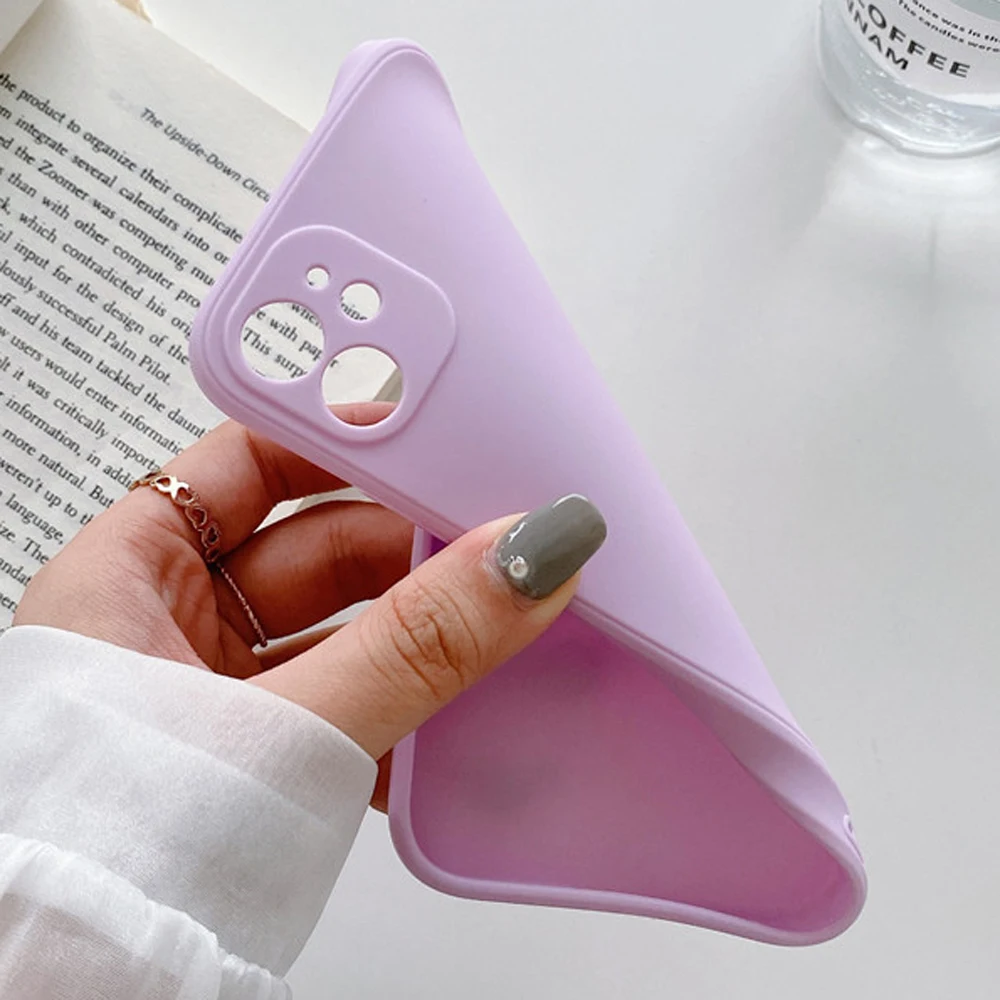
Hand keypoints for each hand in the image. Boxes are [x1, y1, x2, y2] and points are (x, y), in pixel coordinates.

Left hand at [13, 409, 605, 806]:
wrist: (74, 999)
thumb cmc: (110, 859)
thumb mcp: (283, 728)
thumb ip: (416, 643)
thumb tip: (527, 557)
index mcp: (125, 576)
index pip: (250, 459)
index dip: (342, 439)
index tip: (435, 435)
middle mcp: (165, 627)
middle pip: (316, 547)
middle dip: (415, 550)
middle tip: (503, 542)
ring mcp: (214, 697)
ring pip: (343, 633)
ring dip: (423, 638)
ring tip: (503, 624)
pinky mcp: (256, 760)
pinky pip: (348, 705)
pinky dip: (406, 713)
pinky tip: (464, 725)